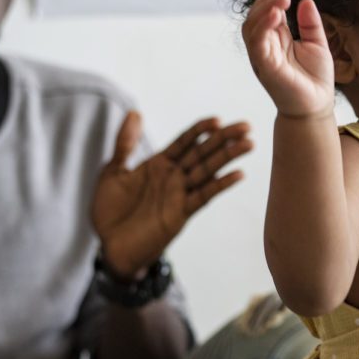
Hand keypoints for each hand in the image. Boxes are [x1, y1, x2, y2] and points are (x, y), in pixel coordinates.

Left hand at [92, 111, 251, 276]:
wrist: (110, 247)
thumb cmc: (110, 211)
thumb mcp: (113, 171)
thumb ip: (125, 143)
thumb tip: (135, 112)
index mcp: (159, 164)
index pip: (184, 142)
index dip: (200, 130)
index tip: (217, 119)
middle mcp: (173, 177)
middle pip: (202, 152)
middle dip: (224, 139)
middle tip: (246, 126)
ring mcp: (179, 194)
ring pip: (208, 170)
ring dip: (228, 157)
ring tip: (248, 143)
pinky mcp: (181, 213)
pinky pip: (204, 195)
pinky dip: (220, 184)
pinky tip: (237, 174)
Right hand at [242, 0, 334, 117]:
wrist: (317, 106)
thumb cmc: (315, 79)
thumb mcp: (317, 43)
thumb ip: (310, 23)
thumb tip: (305, 0)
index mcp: (276, 39)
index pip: (268, 11)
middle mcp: (266, 46)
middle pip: (256, 15)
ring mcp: (263, 57)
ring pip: (252, 26)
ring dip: (264, 8)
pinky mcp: (265, 67)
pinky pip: (257, 44)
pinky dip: (263, 27)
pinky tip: (276, 15)